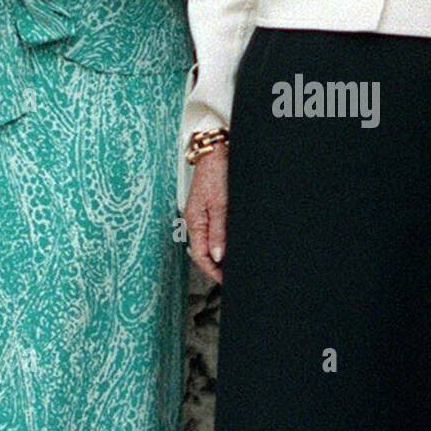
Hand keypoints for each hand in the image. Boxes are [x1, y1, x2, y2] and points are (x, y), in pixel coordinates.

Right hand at [183, 145, 228, 283]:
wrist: (216, 149)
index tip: (227, 281)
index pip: (200, 255)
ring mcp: (202, 214)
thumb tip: (217, 256)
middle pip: (204, 251)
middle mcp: (196, 220)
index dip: (213, 271)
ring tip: (236, 263)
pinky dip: (222, 240)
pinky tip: (233, 244)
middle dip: (218, 266)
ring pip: (209, 241)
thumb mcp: (220, 204)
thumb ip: (218, 231)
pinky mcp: (210, 207)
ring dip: (221, 254)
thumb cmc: (216, 172)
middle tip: (235, 276)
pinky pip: (214, 230)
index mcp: (194, 221)